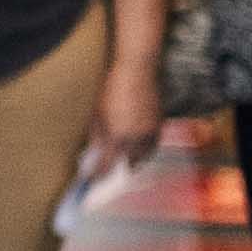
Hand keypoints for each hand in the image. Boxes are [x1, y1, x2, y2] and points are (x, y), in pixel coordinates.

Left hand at [90, 56, 163, 175]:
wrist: (137, 70)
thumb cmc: (112, 88)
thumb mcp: (97, 113)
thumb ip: (96, 135)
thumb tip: (94, 151)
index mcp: (118, 137)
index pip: (107, 165)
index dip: (98, 175)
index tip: (91, 180)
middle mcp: (136, 139)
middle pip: (128, 165)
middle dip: (117, 172)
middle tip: (108, 174)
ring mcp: (150, 132)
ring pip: (144, 157)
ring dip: (134, 163)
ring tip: (125, 165)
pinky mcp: (160, 124)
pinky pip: (154, 145)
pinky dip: (146, 151)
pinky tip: (139, 150)